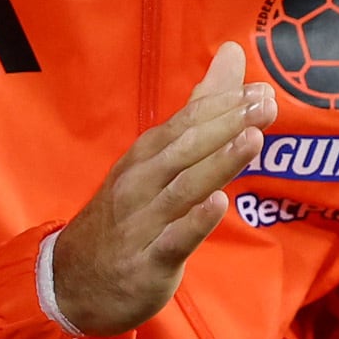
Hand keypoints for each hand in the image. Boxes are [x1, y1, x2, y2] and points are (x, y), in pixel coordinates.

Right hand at [50, 41, 272, 337]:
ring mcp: (143, 221)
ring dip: (216, 163)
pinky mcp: (147, 260)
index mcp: (145, 157)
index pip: (185, 123)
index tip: (261, 89)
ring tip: (252, 140)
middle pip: (185, 148)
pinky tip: (217, 205)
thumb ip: (197, 114)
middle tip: (265, 105)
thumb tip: (230, 58)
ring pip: (182, 188)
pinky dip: (194, 221)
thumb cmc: (127, 215)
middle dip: (225, 124)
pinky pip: (172, 239)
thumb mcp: (156, 164)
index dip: (222, 105)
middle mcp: (141, 182)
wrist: (73, 280)